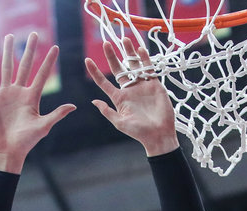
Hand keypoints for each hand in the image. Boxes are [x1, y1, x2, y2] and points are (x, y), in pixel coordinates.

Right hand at [0, 33, 75, 172]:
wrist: (7, 150)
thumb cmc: (26, 141)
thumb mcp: (43, 126)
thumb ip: (57, 114)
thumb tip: (73, 106)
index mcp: (32, 97)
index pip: (42, 74)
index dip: (48, 61)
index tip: (55, 47)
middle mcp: (19, 92)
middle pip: (25, 66)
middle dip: (29, 50)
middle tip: (34, 34)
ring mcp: (4, 93)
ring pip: (6, 67)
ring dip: (7, 52)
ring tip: (10, 36)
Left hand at [85, 37, 177, 156]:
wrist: (159, 134)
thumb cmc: (138, 132)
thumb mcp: (119, 123)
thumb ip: (107, 111)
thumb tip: (93, 101)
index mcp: (119, 98)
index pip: (104, 82)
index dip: (95, 72)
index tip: (87, 60)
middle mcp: (129, 90)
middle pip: (119, 69)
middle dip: (112, 56)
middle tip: (105, 43)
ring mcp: (142, 86)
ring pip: (134, 66)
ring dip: (129, 53)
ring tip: (124, 40)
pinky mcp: (155, 86)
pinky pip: (149, 69)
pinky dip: (145, 60)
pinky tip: (140, 50)